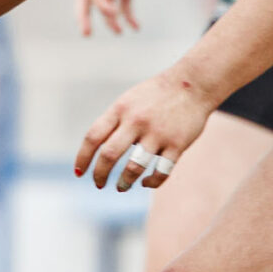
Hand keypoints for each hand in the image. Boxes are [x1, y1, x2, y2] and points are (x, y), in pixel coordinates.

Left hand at [74, 65, 218, 191]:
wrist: (193, 84)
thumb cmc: (156, 95)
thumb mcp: (129, 100)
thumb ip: (113, 122)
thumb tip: (97, 151)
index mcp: (120, 109)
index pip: (93, 137)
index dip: (83, 158)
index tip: (79, 172)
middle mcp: (136, 121)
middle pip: (109, 155)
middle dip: (100, 174)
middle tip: (99, 184)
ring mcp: (157, 134)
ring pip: (134, 167)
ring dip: (124, 182)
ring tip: (121, 187)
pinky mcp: (177, 144)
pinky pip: (161, 172)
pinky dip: (151, 182)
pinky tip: (145, 182)